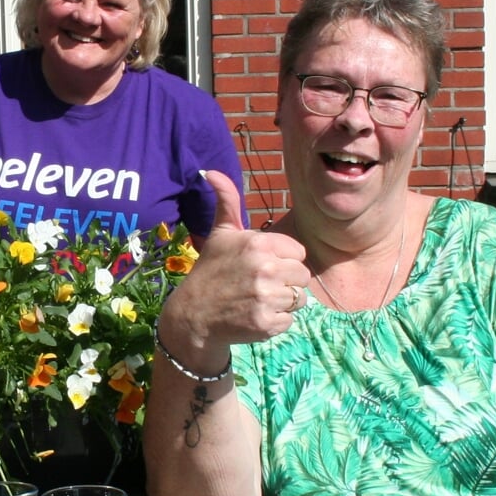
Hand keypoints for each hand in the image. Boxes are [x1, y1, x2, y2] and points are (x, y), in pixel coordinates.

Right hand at [159, 171, 312, 354]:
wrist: (193, 316)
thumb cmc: (211, 272)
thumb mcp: (220, 234)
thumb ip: (226, 201)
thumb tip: (210, 171)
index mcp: (259, 243)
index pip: (298, 253)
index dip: (283, 260)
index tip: (261, 267)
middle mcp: (265, 268)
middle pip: (303, 276)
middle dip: (286, 282)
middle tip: (259, 286)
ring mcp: (266, 297)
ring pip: (299, 299)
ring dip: (282, 303)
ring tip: (257, 301)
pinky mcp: (267, 323)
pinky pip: (290, 321)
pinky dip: (275, 322)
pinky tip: (255, 316)